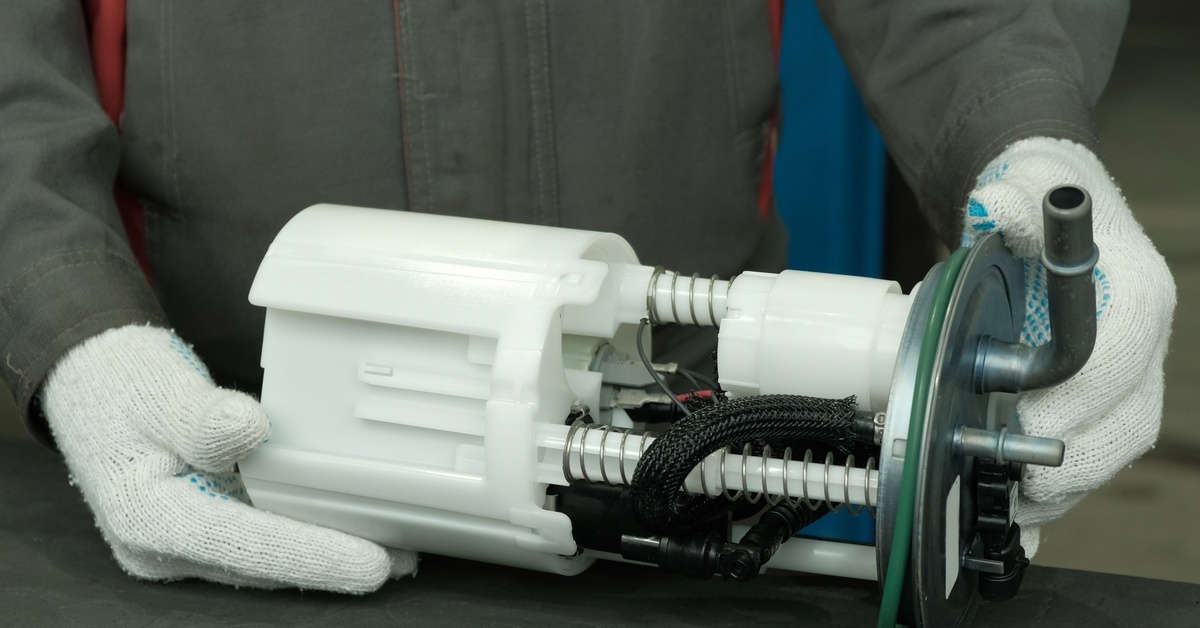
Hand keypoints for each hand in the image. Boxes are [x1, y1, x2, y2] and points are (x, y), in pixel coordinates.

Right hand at [41, 324, 416, 591]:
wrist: (90, 380)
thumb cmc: (121, 383)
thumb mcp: (159, 391)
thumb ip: (202, 417)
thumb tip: (248, 428)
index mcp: (146, 517)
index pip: (244, 544)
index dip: (312, 554)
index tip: (370, 562)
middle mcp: (161, 544)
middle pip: (261, 563)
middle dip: (331, 562)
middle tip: (402, 558)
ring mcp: (178, 542)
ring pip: (263, 559)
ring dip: (322, 553)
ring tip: (391, 549)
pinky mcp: (197, 527)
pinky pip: (256, 541)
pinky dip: (301, 536)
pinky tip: (344, 527)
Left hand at [964, 137, 1175, 555]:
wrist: (1041, 220)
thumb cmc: (1036, 206)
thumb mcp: (1023, 184)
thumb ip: (1013, 197)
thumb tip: (994, 206)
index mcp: (1136, 293)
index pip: (1120, 357)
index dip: (1082, 398)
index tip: (1034, 424)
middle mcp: (1141, 344)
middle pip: (1129, 420)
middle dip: (1076, 461)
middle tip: (1021, 483)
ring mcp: (1125, 379)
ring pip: (1111, 449)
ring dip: (1065, 486)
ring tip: (1012, 505)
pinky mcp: (1100, 404)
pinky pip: (1090, 457)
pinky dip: (1058, 492)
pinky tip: (1022, 516)